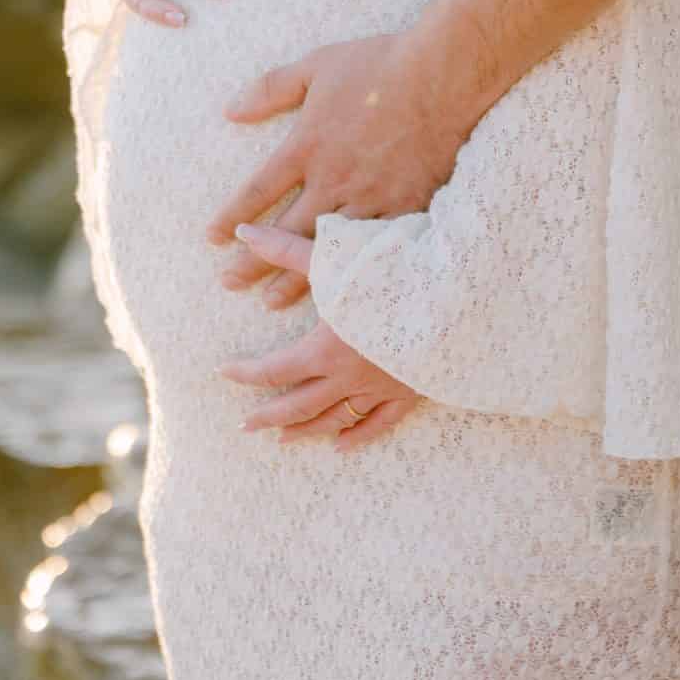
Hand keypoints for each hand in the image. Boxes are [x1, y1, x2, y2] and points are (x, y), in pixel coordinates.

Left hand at [207, 23, 473, 306]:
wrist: (443, 75)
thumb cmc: (380, 64)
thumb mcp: (315, 65)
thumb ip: (271, 88)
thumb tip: (230, 111)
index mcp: (307, 146)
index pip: (258, 191)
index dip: (231, 218)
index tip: (212, 239)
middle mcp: (332, 179)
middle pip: (283, 231)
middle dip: (252, 261)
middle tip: (228, 283)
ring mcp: (370, 199)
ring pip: (323, 250)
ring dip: (293, 279)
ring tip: (269, 301)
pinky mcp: (405, 209)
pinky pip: (371, 251)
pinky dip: (349, 274)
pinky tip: (336, 294)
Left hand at [216, 227, 421, 451]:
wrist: (455, 301)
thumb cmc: (394, 276)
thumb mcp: (335, 259)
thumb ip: (286, 249)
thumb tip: (244, 232)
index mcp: (325, 349)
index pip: (273, 370)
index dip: (245, 373)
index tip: (224, 372)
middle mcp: (348, 377)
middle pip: (298, 405)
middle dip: (268, 415)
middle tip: (245, 425)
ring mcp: (379, 388)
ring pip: (334, 419)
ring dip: (305, 430)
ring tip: (282, 438)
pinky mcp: (409, 391)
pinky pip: (379, 423)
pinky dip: (357, 437)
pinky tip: (341, 447)